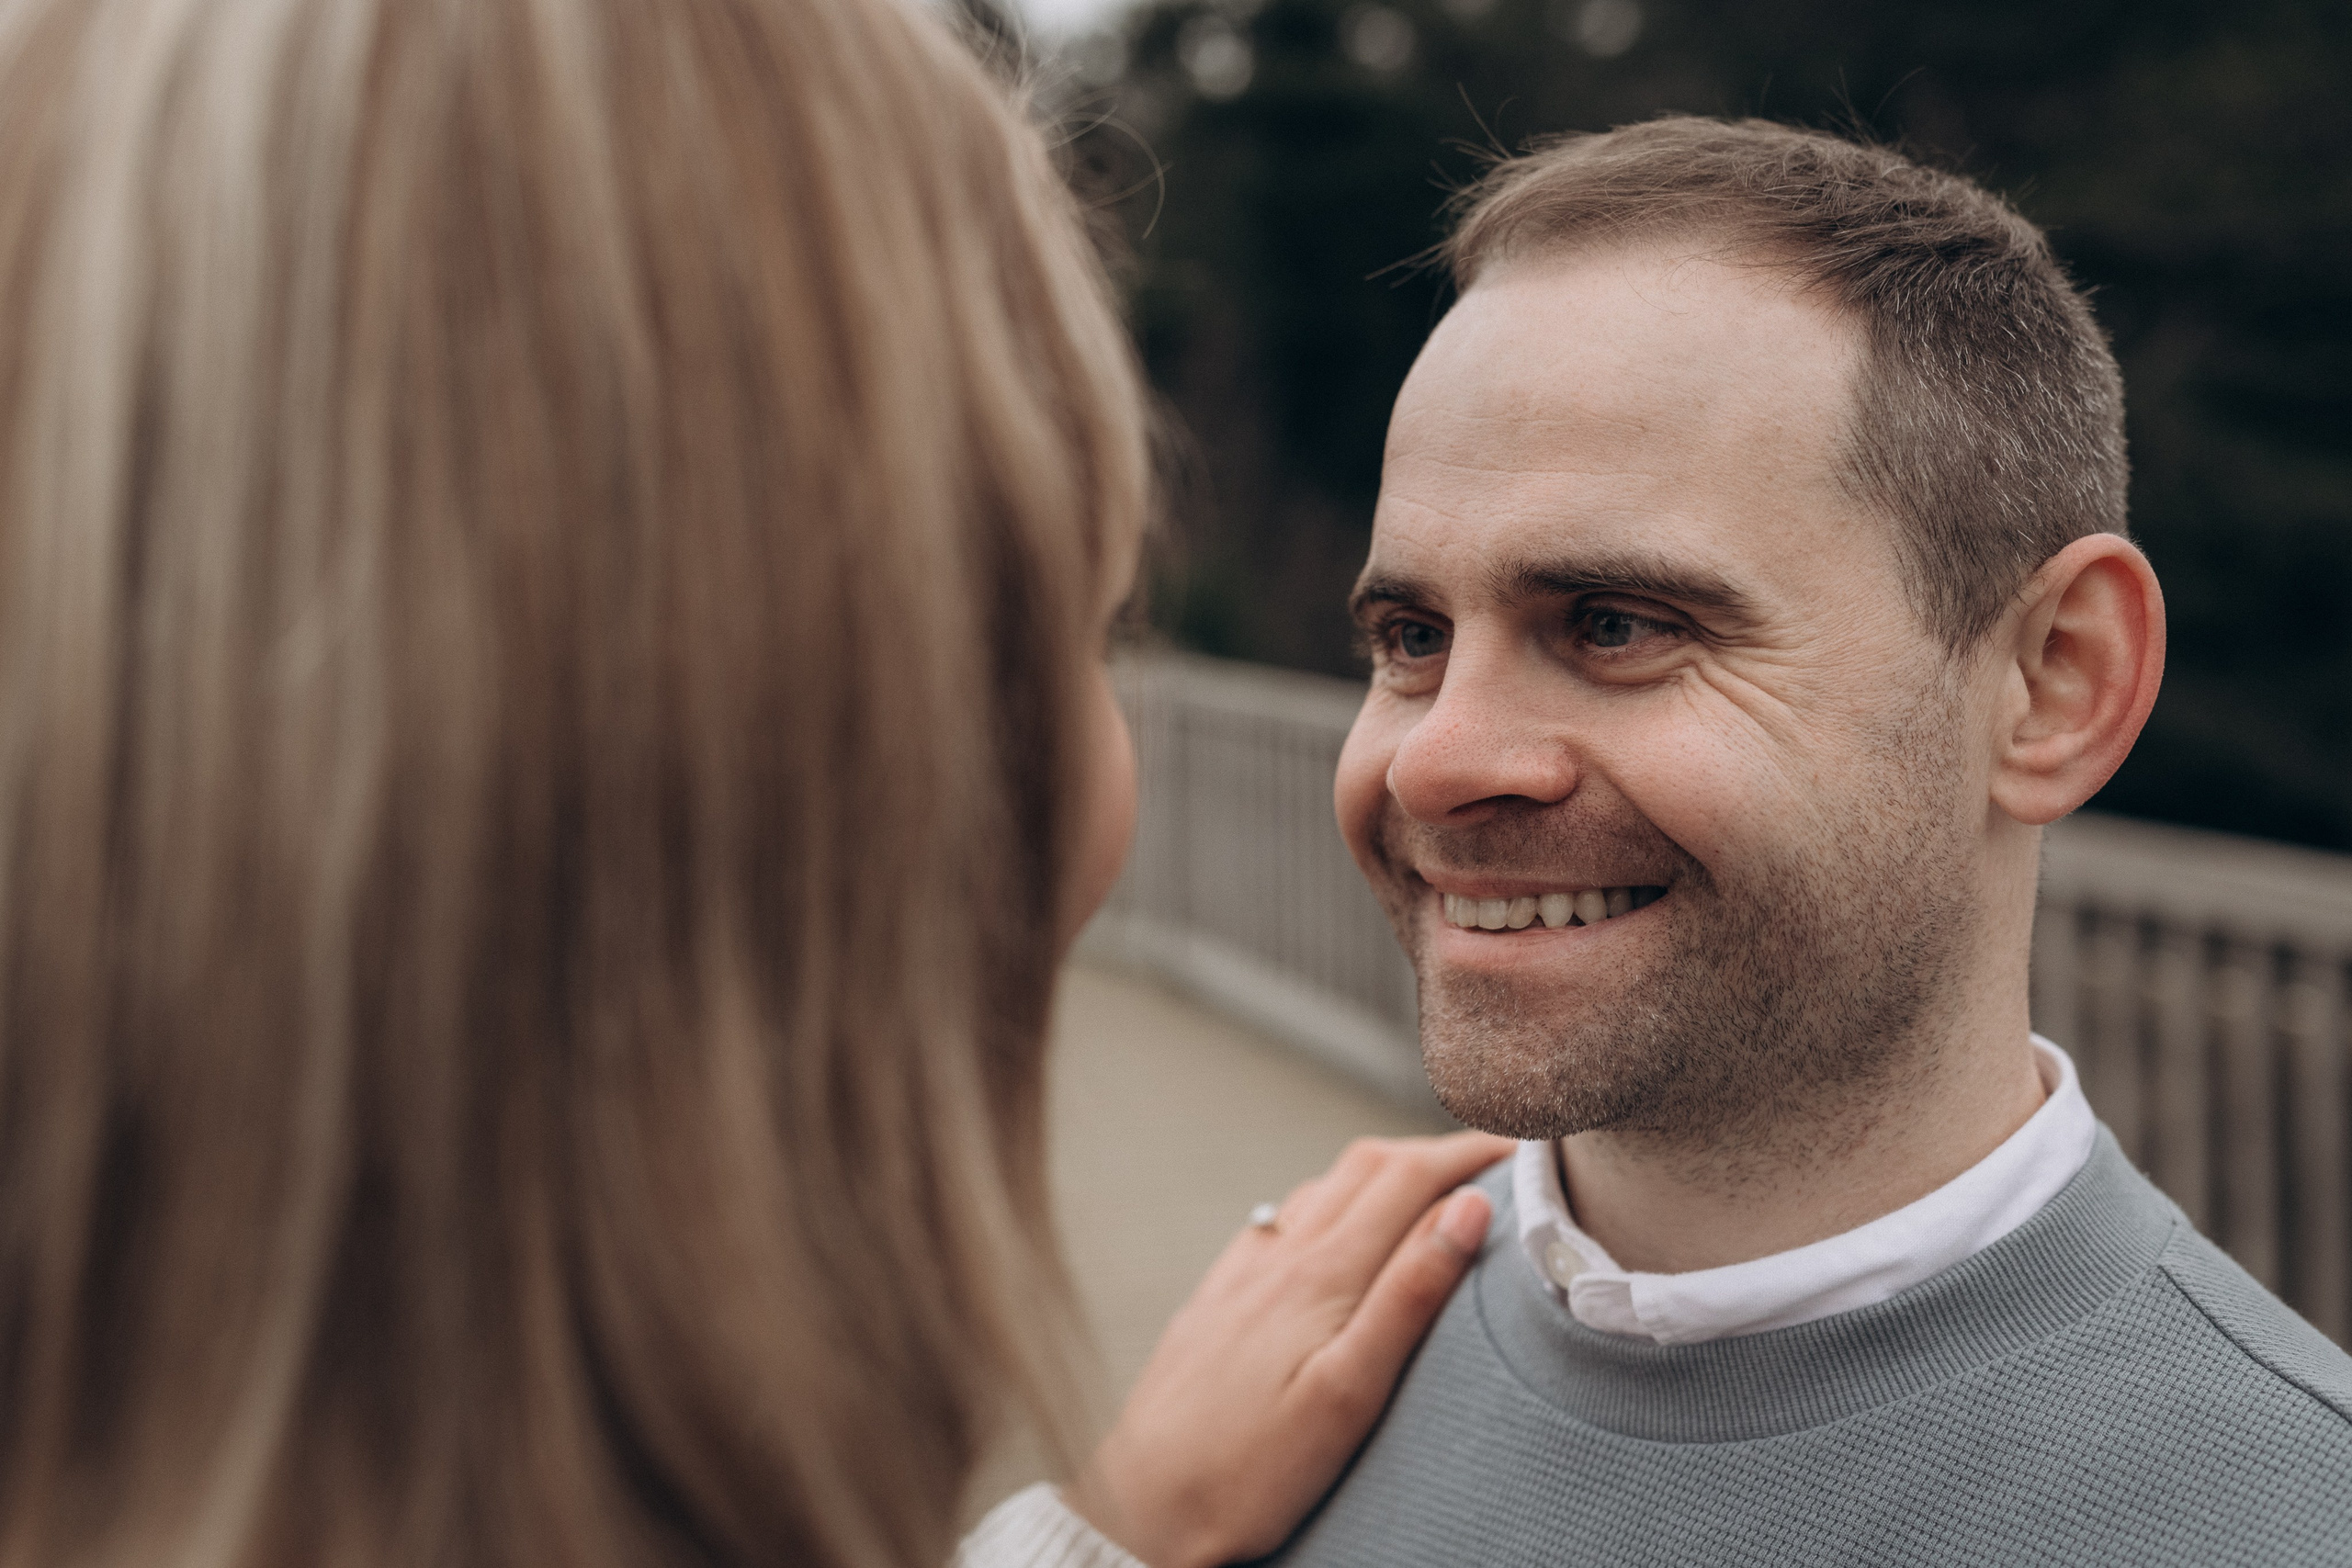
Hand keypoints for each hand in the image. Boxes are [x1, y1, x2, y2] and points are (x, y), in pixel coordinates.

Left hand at [1066, 1131, 1512, 1567]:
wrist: (1144, 1506)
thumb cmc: (1251, 1470)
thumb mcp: (1350, 1392)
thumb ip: (1409, 1294)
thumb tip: (1469, 1208)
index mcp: (1321, 1273)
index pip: (1409, 1176)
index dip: (1470, 1151)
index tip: (1521, 1146)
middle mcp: (1278, 1255)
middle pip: (1367, 1166)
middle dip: (1433, 1151)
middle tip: (1490, 1162)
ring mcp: (1243, 1272)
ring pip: (1324, 1188)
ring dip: (1383, 1173)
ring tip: (1430, 1190)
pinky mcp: (1218, 1296)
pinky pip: (1285, 1220)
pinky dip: (1333, 1203)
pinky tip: (1337, 1232)